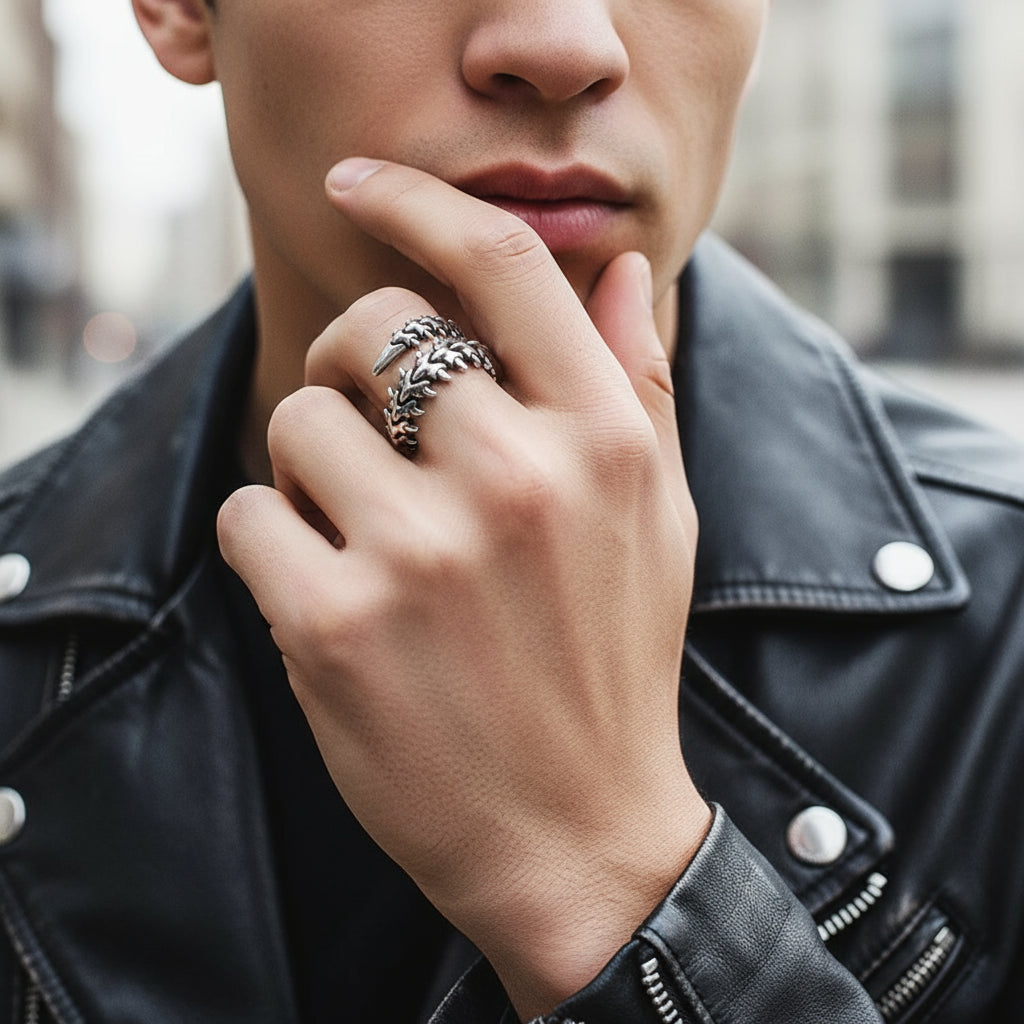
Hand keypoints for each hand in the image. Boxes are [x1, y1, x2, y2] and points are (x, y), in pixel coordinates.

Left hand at [217, 159, 709, 1017]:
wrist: (578, 834)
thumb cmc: (616, 665)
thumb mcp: (659, 519)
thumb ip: (640, 385)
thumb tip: (623, 270)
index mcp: (602, 440)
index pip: (500, 265)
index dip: (418, 202)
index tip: (360, 183)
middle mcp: (516, 478)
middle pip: (373, 330)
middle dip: (355, 368)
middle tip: (378, 437)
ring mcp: (422, 553)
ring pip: (299, 419)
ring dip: (315, 468)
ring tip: (369, 538)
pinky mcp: (336, 625)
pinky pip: (250, 514)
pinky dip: (272, 542)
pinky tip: (332, 593)